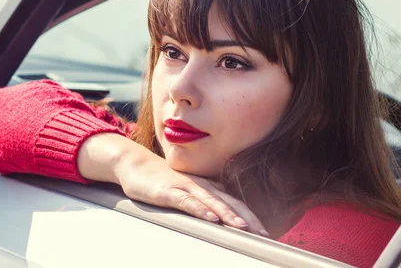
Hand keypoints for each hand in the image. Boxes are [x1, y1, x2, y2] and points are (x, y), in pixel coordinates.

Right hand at [113, 145, 267, 235]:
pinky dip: (201, 209)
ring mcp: (185, 186)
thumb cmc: (162, 180)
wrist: (135, 165)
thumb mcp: (187, 191)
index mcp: (207, 186)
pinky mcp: (169, 191)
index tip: (265, 233)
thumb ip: (204, 200)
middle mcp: (201, 185)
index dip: (251, 216)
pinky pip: (187, 201)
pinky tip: (210, 218)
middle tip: (262, 234)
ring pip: (212, 201)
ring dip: (228, 215)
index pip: (235, 202)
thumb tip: (221, 216)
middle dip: (247, 219)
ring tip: (243, 228)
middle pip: (229, 202)